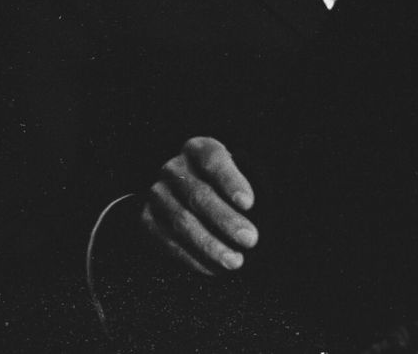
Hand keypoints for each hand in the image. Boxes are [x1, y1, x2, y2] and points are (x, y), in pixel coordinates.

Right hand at [141, 136, 258, 274]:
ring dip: (210, 245)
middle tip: (250, 239)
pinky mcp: (148, 220)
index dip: (231, 181)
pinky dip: (193, 259)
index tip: (250, 203)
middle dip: (226, 220)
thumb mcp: (237, 171)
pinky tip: (214, 269)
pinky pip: (168, 243)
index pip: (213, 160)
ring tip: (235, 261)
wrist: (182, 191)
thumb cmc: (222, 183)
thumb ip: (252, 182)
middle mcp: (174, 169)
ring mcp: (157, 195)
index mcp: (198, 148)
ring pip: (182, 222)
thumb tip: (269, 209)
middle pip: (198, 194)